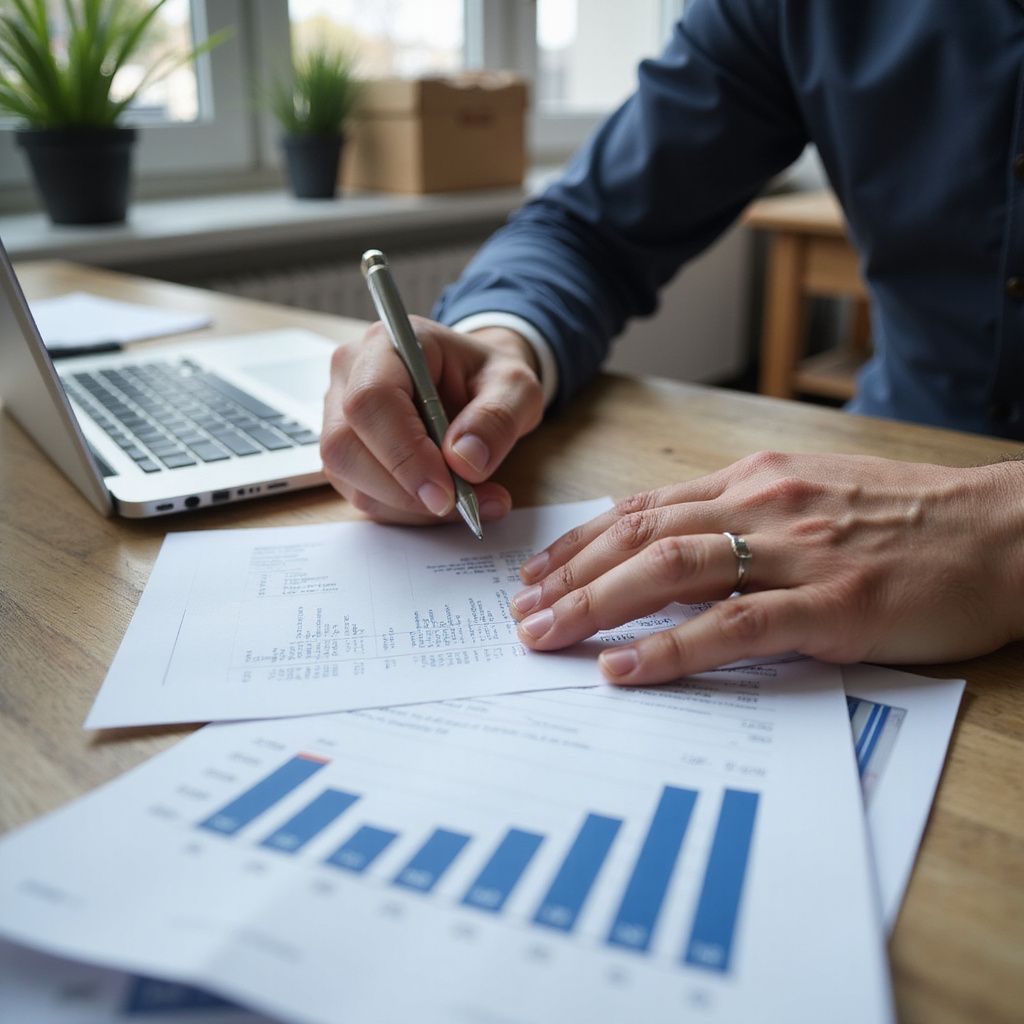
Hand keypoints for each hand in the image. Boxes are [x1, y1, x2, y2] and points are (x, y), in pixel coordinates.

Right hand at [321, 318, 543, 524]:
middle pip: (345, 446)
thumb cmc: (488, 377)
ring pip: (350, 478)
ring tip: (472, 502)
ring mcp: (339, 415)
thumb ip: (497, 418)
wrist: (476, 382)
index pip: (371, 400)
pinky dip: (408, 511)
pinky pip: (363, 495)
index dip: (404, 453)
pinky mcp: (347, 453)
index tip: (447, 491)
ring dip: (411, 507)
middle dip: (404, 490)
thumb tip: (464, 461)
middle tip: (463, 504)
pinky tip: (450, 502)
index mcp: (387, 344)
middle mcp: (349, 375)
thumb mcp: (516, 387)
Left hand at [509, 451, 1023, 683]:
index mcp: (756, 480)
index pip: (643, 509)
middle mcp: (764, 505)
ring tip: (546, 637)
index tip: (538, 573)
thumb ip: (743, 515)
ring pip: (671, 572)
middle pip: (640, 538)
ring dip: (597, 606)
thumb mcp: (814, 495)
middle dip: (569, 577)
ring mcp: (797, 553)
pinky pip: (734, 626)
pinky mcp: (835, 607)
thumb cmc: (909, 517)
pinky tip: (625, 669)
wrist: (1005, 530)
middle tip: (521, 614)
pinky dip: (672, 647)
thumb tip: (672, 548)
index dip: (581, 543)